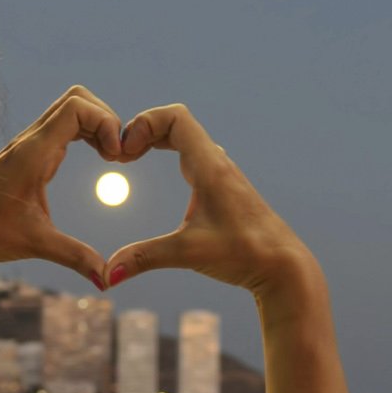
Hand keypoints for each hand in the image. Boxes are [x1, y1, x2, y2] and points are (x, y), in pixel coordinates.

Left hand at [0, 86, 123, 289]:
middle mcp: (32, 140)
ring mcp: (30, 144)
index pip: (78, 107)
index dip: (105, 122)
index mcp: (34, 151)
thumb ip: (73, 256)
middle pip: (78, 99)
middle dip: (106, 119)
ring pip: (71, 109)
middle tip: (118, 154)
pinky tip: (96, 158)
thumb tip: (107, 279)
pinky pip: (64, 127)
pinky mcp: (30, 154)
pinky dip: (86, 133)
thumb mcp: (33, 243)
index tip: (116, 157)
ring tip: (111, 156)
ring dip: (97, 125)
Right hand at [103, 104, 314, 295]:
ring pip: (186, 136)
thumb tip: (108, 275)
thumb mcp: (189, 254)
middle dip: (143, 129)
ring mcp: (222, 172)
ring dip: (156, 137)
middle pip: (177, 122)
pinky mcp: (223, 185)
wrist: (283, 266)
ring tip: (130, 156)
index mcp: (210, 168)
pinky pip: (192, 151)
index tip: (125, 153)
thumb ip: (145, 258)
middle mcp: (217, 163)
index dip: (144, 124)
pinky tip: (156, 166)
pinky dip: (168, 149)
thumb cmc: (244, 255)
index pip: (176, 117)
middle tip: (120, 154)